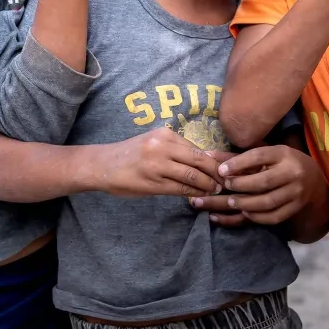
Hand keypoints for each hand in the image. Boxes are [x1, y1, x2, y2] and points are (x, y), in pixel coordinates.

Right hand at [95, 128, 225, 197]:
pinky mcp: (153, 183)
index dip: (214, 160)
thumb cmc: (131, 154)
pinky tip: (199, 195)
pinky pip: (180, 188)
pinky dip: (193, 192)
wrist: (103, 165)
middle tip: (225, 182)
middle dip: (216, 173)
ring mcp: (157, 165)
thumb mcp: (154, 143)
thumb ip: (177, 149)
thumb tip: (208, 158)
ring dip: (207, 185)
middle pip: (199, 160)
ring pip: (192, 175)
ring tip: (215, 190)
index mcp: (165, 134)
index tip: (225, 168)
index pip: (197, 147)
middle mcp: (162, 146)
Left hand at [190, 145, 326, 224]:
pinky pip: (274, 216)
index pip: (259, 156)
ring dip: (245, 204)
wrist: (313, 179)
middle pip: (263, 181)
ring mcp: (296, 192)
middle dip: (239, 186)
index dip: (238, 163)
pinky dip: (257, 217)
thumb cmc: (281, 163)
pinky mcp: (295, 208)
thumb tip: (207, 156)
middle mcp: (292, 172)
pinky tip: (243, 214)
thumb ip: (236, 157)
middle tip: (222, 188)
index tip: (220, 170)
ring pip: (267, 201)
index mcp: (282, 154)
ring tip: (229, 203)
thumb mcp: (264, 154)